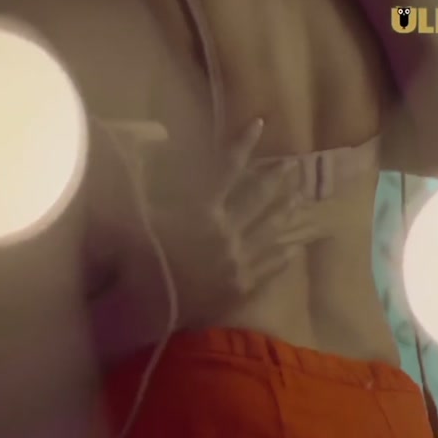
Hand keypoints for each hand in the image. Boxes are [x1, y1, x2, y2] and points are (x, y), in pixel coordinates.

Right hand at [102, 118, 323, 328]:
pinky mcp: (241, 285)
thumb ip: (149, 188)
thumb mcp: (136, 218)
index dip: (242, 145)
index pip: (226, 169)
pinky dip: (283, 256)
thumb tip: (151, 152)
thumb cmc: (136, 263)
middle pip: (257, 199)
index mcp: (200, 210)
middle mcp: (225, 230)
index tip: (259, 124)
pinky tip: (295, 248)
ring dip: (286, 212)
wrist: (146, 312)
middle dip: (276, 179)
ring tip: (302, 200)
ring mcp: (237, 260)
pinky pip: (269, 267)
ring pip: (270, 230)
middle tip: (294, 166)